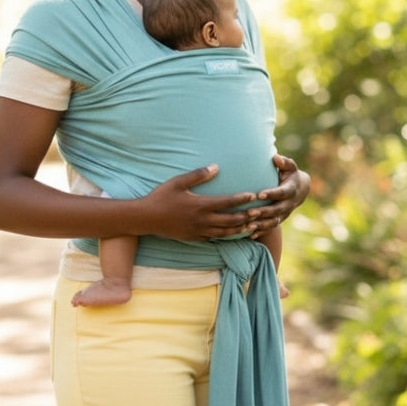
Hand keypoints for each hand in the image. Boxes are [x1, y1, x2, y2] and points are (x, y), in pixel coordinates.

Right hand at [140, 165, 255, 241]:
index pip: (227, 202)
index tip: (253, 194)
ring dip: (240, 229)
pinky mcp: (194, 238)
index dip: (241, 199)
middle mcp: (202, 221)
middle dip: (246, 216)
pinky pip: (214, 238)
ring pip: (225, 232)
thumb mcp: (178, 181)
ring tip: (252, 226)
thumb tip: (216, 166)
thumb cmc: (161, 197)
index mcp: (200, 205)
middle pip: (230, 220)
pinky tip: (232, 233)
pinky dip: (226, 236)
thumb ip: (198, 174)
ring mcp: (198, 231)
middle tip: (259, 212)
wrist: (146, 218)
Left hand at [246, 153, 309, 237]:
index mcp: (291, 190)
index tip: (259, 194)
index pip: (281, 193)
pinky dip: (261, 232)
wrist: (300, 189)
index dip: (272, 194)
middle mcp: (289, 204)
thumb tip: (276, 157)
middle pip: (276, 210)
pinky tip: (249, 234)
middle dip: (263, 212)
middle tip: (249, 212)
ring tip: (247, 226)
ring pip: (273, 221)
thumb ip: (284, 162)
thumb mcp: (290, 167)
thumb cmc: (290, 174)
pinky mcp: (280, 219)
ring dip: (261, 224)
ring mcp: (285, 213)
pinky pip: (271, 227)